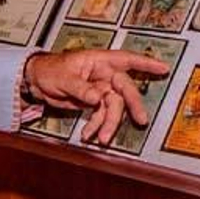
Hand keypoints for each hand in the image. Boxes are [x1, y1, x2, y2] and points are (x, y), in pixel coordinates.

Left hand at [23, 49, 169, 143]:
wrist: (35, 82)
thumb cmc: (49, 70)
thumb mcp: (64, 77)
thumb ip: (82, 88)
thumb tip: (98, 97)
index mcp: (99, 62)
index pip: (126, 60)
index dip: (146, 64)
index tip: (164, 69)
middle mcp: (103, 75)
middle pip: (124, 89)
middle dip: (132, 105)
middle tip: (141, 120)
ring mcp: (99, 90)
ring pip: (112, 107)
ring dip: (109, 123)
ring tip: (103, 138)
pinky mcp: (93, 103)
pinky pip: (100, 116)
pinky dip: (96, 126)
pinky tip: (89, 135)